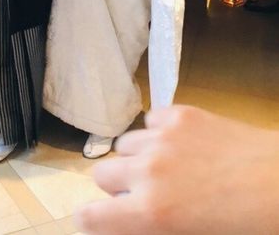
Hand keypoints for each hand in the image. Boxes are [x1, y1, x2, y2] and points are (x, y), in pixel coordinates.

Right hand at [75, 105, 278, 234]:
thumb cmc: (249, 225)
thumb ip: (154, 227)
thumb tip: (137, 221)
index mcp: (152, 213)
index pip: (93, 217)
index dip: (89, 220)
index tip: (92, 220)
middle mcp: (148, 172)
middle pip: (102, 174)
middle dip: (116, 187)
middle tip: (140, 194)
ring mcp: (162, 138)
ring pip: (123, 145)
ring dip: (135, 158)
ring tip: (162, 166)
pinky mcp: (179, 114)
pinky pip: (148, 121)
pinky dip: (156, 134)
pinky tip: (178, 144)